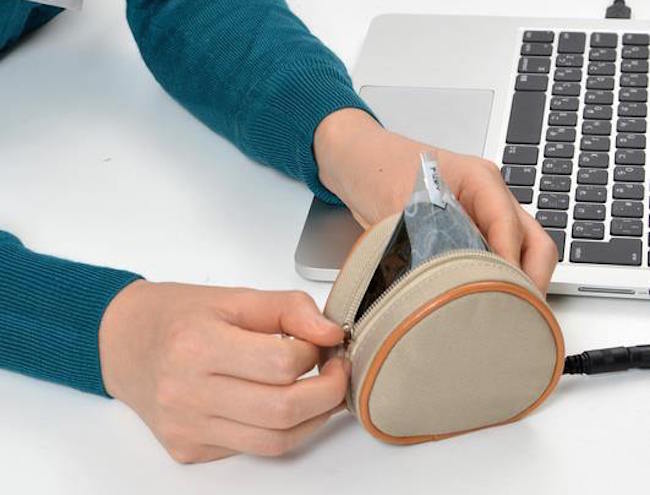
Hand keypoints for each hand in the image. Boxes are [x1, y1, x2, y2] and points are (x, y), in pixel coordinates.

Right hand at [99, 281, 347, 462]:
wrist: (123, 341)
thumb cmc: (177, 315)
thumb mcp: (233, 296)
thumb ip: (288, 309)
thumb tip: (331, 333)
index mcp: (197, 345)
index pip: (281, 364)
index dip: (315, 353)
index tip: (323, 343)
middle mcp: (186, 392)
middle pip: (283, 410)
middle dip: (328, 393)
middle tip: (336, 372)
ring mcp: (186, 427)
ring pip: (274, 441)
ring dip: (312, 418)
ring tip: (318, 390)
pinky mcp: (188, 449)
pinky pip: (251, 449)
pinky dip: (279, 430)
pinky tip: (281, 405)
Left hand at [314, 108, 557, 292]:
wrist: (357, 162)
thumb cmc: (376, 169)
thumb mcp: (398, 204)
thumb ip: (428, 239)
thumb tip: (448, 278)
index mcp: (479, 179)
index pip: (509, 227)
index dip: (509, 266)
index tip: (501, 295)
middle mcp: (489, 197)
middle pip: (533, 242)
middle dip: (529, 280)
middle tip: (514, 314)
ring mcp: (483, 215)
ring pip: (521, 252)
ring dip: (515, 282)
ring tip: (501, 312)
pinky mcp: (469, 232)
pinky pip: (496, 258)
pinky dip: (495, 280)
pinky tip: (482, 300)